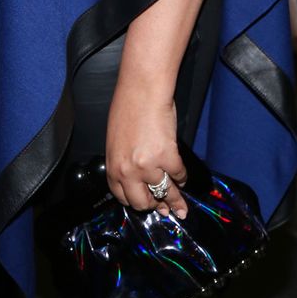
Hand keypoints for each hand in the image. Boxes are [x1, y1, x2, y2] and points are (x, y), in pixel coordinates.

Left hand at [105, 81, 188, 217]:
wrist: (142, 89)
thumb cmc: (128, 107)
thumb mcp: (117, 141)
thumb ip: (124, 160)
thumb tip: (138, 175)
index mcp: (113, 166)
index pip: (123, 197)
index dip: (137, 202)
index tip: (147, 205)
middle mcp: (127, 171)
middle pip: (142, 202)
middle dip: (155, 205)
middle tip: (163, 207)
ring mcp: (147, 166)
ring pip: (164, 192)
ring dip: (175, 199)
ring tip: (181, 207)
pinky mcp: (167, 157)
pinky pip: (178, 175)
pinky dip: (183, 178)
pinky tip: (184, 178)